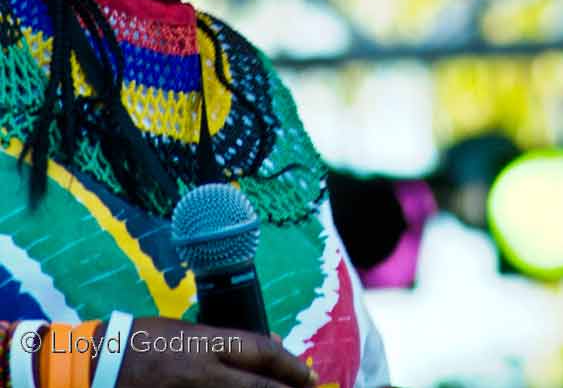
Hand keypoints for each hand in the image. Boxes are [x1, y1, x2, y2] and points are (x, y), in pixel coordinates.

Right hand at [94, 317, 317, 387]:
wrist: (101, 366)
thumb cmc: (148, 341)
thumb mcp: (190, 330)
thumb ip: (230, 341)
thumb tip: (272, 345)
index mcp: (206, 344)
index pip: (260, 353)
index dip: (290, 365)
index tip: (310, 376)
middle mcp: (205, 374)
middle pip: (259, 387)